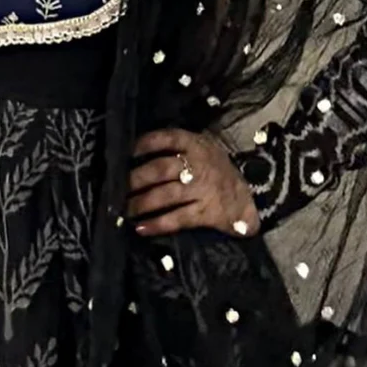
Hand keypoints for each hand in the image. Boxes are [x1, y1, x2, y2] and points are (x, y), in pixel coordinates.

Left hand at [128, 128, 258, 237]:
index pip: (168, 138)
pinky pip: (177, 218)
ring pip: (165, 194)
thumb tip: (138, 151)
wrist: (248, 200)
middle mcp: (199, 165)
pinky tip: (141, 227)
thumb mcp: (205, 151)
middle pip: (161, 169)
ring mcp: (203, 189)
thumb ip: (179, 149)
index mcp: (197, 145)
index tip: (127, 152)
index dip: (146, 143)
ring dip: (141, 203)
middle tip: (117, 188)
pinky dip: (157, 224)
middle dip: (136, 179)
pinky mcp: (206, 213)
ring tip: (124, 209)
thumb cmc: (217, 173)